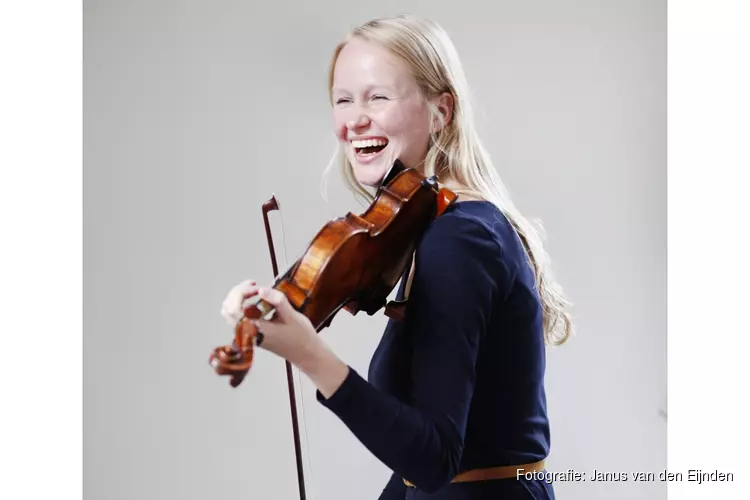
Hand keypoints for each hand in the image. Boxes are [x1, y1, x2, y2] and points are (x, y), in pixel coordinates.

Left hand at [220, 278, 349, 396]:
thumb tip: (261, 289)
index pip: (234, 309)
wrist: (306, 353)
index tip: (256, 287)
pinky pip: (238, 317)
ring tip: (255, 290)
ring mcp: (248, 334)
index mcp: (254, 329)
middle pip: (227, 309)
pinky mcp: (252, 333)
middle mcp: (247, 333)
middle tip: (254, 284)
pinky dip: (243, 304)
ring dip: (239, 298)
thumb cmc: (300, 336)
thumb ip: (276, 300)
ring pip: (230, 313)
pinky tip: (258, 299)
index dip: (241, 293)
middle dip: (238, 292)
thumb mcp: (291, 315)